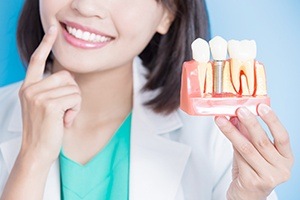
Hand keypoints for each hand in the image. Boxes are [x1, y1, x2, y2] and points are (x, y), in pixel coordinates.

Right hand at [18, 26, 80, 165]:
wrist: (37, 151)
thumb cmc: (45, 130)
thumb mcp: (44, 106)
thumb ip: (52, 90)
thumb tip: (69, 78)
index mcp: (29, 87)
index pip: (37, 60)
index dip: (45, 44)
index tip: (52, 30)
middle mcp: (31, 89)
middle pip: (66, 76)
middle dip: (72, 93)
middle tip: (65, 110)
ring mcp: (38, 96)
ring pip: (73, 88)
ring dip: (75, 104)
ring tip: (64, 117)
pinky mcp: (49, 105)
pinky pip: (75, 98)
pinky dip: (75, 110)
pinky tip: (65, 121)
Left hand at [215, 104, 293, 199]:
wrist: (245, 197)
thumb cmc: (251, 173)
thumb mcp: (252, 152)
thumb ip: (246, 135)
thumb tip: (236, 115)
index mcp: (286, 159)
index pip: (283, 137)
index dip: (273, 120)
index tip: (261, 106)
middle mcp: (281, 169)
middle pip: (263, 141)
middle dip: (249, 122)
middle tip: (239, 110)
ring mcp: (268, 177)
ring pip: (247, 148)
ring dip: (232, 131)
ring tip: (222, 119)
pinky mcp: (253, 181)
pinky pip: (239, 157)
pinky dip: (230, 142)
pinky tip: (224, 131)